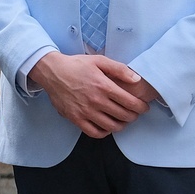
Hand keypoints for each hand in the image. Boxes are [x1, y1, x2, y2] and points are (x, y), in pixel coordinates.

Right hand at [28, 52, 151, 137]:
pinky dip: (104, 132)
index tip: (143, 107)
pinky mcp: (75, 118)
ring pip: (111, 126)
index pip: (131, 103)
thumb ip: (119, 69)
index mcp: (103, 86)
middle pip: (124, 116)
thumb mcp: (99, 60)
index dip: (141, 107)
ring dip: (121, 125)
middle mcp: (95, 100)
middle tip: (133, 113)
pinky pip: (94, 132)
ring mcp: (85, 111)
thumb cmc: (75, 65)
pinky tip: (106, 126)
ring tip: (122, 120)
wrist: (51, 71)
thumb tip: (136, 79)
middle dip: (133, 116)